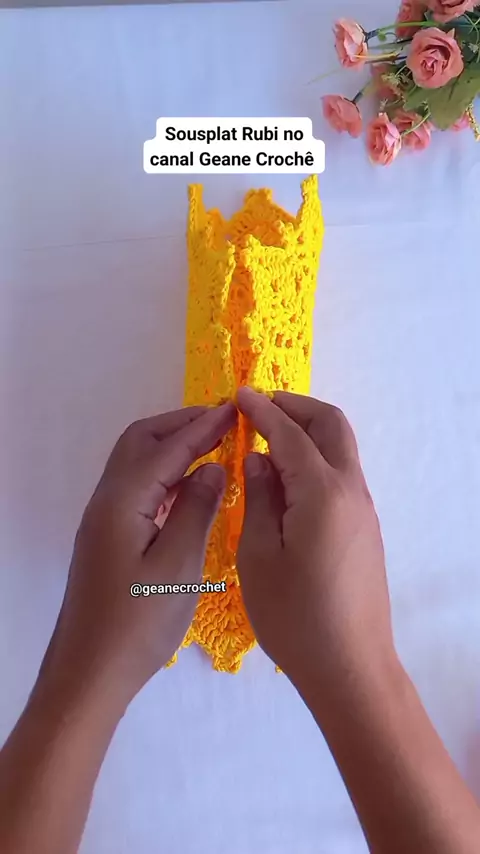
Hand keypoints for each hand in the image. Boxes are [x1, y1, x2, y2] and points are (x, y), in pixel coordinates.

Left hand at [40, 403, 235, 704]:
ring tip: (213, 447)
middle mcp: (106, 500)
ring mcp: (103, 519)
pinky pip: (137, 488)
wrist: (90, 672)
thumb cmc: (138, 623)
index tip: (235, 409)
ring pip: (136, 463)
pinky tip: (190, 488)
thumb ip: (197, 509)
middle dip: (181, 425)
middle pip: (140, 441)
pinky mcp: (107, 537)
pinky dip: (164, 475)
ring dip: (171, 448)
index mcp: (123, 500)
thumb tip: (212, 467)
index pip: (167, 448)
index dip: (203, 426)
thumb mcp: (178, 565)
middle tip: (223, 423)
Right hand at [236, 388, 395, 703]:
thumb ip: (259, 497)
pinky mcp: (366, 528)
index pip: (290, 434)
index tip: (238, 396)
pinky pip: (342, 474)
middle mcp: (351, 491)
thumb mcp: (258, 556)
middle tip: (259, 408)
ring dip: (308, 431)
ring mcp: (364, 510)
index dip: (262, 411)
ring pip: (341, 448)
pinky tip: (288, 479)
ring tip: (268, 439)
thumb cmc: (294, 617)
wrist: (350, 667)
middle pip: (331, 425)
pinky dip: (316, 458)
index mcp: (323, 493)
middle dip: (295, 407)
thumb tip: (259, 457)